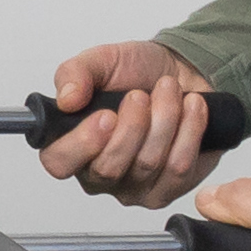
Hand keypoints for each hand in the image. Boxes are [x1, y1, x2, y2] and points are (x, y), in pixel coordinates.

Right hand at [38, 40, 223, 202]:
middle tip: (140, 95)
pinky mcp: (168, 189)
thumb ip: (75, 73)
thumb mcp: (100, 61)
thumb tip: (66, 100)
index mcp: (70, 144)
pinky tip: (191, 106)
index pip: (59, 162)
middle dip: (132, 126)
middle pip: (109, 168)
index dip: (82, 144)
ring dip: (164, 119)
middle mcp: (97, 173)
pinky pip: (179, 168)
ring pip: (148, 164)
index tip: (106, 115)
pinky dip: (189, 130)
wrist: (181, 73)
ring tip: (169, 88)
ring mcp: (133, 187)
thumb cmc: (135, 72)